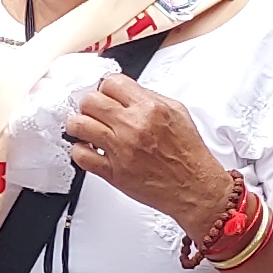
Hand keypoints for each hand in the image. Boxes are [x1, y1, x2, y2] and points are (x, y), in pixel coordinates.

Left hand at [61, 73, 230, 235]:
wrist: (195, 188)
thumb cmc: (189, 155)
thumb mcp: (178, 114)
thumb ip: (150, 99)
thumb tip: (127, 93)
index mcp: (151, 108)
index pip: (111, 83)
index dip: (105, 88)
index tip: (105, 95)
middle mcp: (134, 126)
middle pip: (90, 101)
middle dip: (88, 104)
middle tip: (91, 111)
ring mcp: (121, 150)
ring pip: (79, 125)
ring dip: (77, 124)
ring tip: (82, 128)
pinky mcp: (113, 172)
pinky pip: (81, 156)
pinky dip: (79, 150)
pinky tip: (87, 149)